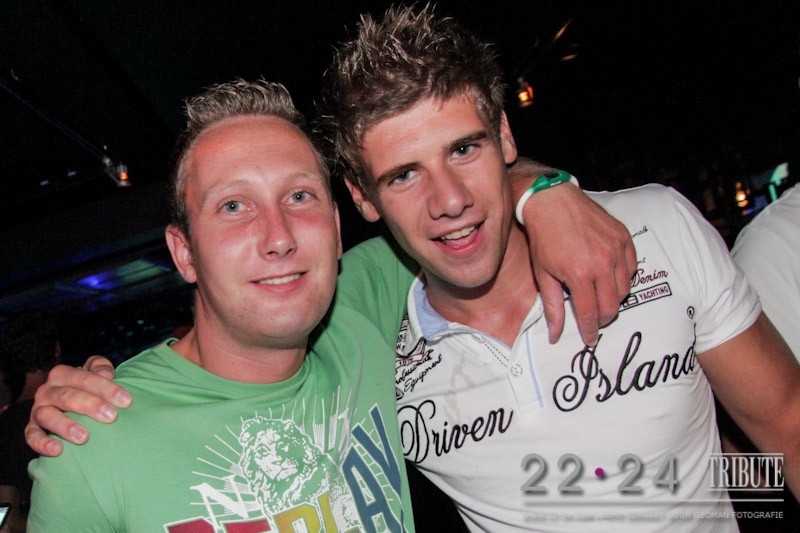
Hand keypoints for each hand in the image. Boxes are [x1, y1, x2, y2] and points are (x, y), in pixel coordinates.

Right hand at [25, 356, 127, 455]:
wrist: (70, 406)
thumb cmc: (89, 390)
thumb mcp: (96, 375)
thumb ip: (101, 369)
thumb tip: (107, 374)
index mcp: (63, 374)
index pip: (85, 378)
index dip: (106, 388)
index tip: (126, 401)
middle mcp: (47, 390)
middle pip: (67, 395)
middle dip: (90, 405)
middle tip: (111, 416)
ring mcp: (38, 410)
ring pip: (47, 415)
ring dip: (65, 426)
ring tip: (84, 437)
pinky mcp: (31, 429)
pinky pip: (32, 436)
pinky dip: (42, 443)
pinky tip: (57, 450)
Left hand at [510, 159, 635, 344]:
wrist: (552, 201)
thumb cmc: (544, 238)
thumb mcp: (543, 275)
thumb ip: (553, 306)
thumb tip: (556, 334)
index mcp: (580, 275)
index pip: (591, 314)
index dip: (590, 330)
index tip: (589, 339)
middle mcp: (602, 263)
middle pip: (612, 305)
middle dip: (604, 318)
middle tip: (595, 319)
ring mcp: (616, 249)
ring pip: (625, 288)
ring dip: (614, 298)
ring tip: (600, 297)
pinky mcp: (623, 236)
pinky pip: (632, 267)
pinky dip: (623, 277)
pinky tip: (609, 276)